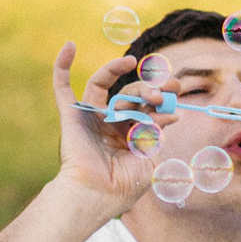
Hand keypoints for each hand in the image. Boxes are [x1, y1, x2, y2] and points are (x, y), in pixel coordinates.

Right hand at [49, 43, 160, 215]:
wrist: (96, 196)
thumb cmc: (125, 186)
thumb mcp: (150, 158)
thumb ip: (157, 133)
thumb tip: (172, 113)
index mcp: (130, 134)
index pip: (148, 107)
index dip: (163, 98)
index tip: (177, 92)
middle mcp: (110, 122)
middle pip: (130, 93)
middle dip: (149, 86)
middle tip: (168, 84)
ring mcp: (90, 117)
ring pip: (105, 84)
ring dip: (117, 71)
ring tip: (132, 61)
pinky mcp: (71, 115)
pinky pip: (62, 87)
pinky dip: (62, 66)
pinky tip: (69, 45)